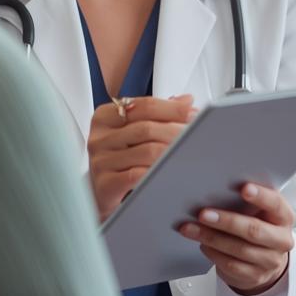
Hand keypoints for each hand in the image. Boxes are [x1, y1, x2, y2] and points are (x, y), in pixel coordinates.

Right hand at [88, 94, 194, 222]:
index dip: (172, 109)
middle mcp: (99, 138)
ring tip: (189, 152)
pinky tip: (171, 170)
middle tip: (196, 135)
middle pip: (146, 128)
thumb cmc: (121, 161)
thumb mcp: (135, 133)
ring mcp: (100, 162)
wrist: (103, 195)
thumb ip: (157, 114)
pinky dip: (158, 171)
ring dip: (172, 152)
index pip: (143, 106)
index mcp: (105, 117)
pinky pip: (138, 176)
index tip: (193, 113)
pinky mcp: (104, 185)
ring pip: (146, 152)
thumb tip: (186, 101)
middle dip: (176, 131)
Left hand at [178, 183, 294, 295]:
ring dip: (211, 238)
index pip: (276, 204)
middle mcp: (281, 240)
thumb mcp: (260, 212)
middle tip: (203, 214)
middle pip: (254, 230)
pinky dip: (213, 253)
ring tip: (191, 228)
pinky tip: (202, 244)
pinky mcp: (255, 276)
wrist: (266, 261)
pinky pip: (231, 265)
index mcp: (284, 217)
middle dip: (226, 221)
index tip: (244, 189)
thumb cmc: (259, 227)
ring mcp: (269, 261)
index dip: (261, 196)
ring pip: (238, 249)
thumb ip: (247, 203)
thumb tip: (217, 192)